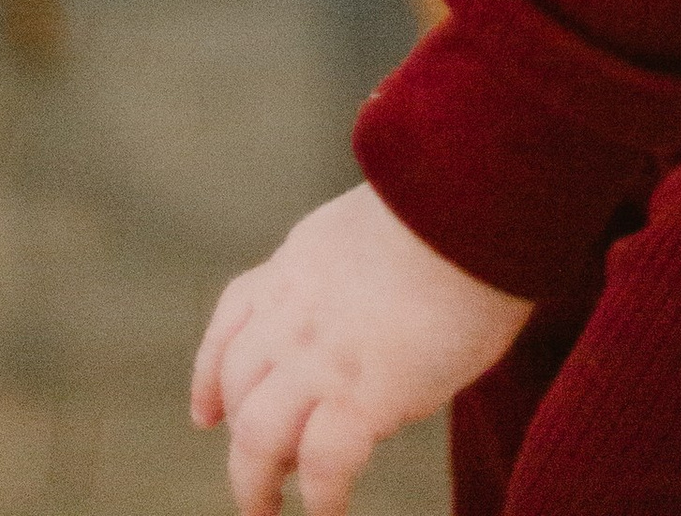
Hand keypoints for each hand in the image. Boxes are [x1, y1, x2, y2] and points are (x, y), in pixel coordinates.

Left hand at [190, 183, 527, 515]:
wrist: (475, 197)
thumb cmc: (459, 203)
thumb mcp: (385, 219)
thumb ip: (366, 266)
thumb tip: (386, 310)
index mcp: (302, 260)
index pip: (235, 315)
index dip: (211, 372)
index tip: (205, 414)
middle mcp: (295, 310)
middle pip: (238, 385)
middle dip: (237, 437)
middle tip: (252, 479)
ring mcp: (322, 355)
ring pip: (256, 436)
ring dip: (255, 483)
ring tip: (266, 512)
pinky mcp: (362, 394)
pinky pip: (323, 467)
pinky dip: (323, 501)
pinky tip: (331, 515)